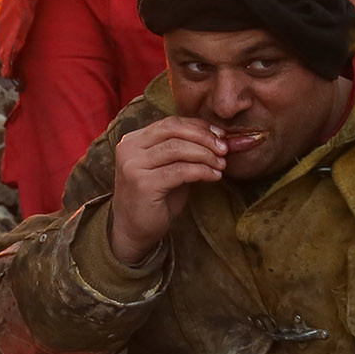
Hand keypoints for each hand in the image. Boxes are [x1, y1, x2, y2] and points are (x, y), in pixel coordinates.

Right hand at [106, 116, 228, 264]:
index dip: (198, 126)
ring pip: (177, 148)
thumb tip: (220, 139)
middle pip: (173, 130)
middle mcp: (129, 149)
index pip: (170, 123)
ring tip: (221, 164)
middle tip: (224, 148)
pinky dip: (201, 171)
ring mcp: (133, 165)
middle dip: (204, 137)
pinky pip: (179, 171)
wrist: (133, 230)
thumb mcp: (170, 168)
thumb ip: (186, 152)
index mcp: (134, 140)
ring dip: (205, 154)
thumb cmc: (155, 199)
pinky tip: (214, 176)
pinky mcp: (142, 184)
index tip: (221, 134)